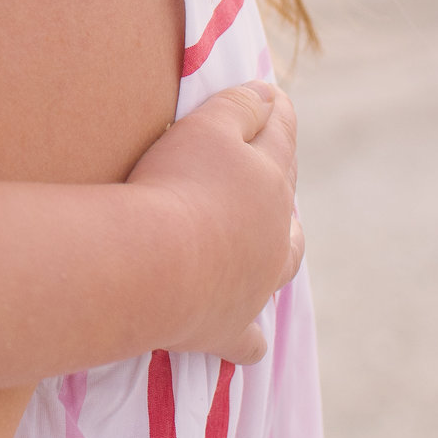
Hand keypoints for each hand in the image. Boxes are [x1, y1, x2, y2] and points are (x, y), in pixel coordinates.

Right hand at [126, 82, 303, 364]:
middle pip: (285, 203)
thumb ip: (240, 108)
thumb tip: (269, 96)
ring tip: (278, 241)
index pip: (279, 137)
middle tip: (271, 164)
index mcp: (270, 182)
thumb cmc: (176, 188)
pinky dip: (249, 338)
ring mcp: (256, 286)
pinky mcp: (229, 329)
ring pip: (282, 264)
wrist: (152, 265)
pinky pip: (248, 340)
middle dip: (280, 178)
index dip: (276, 112)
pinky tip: (249, 341)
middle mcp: (275, 236)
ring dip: (282, 249)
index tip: (275, 97)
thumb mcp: (206, 129)